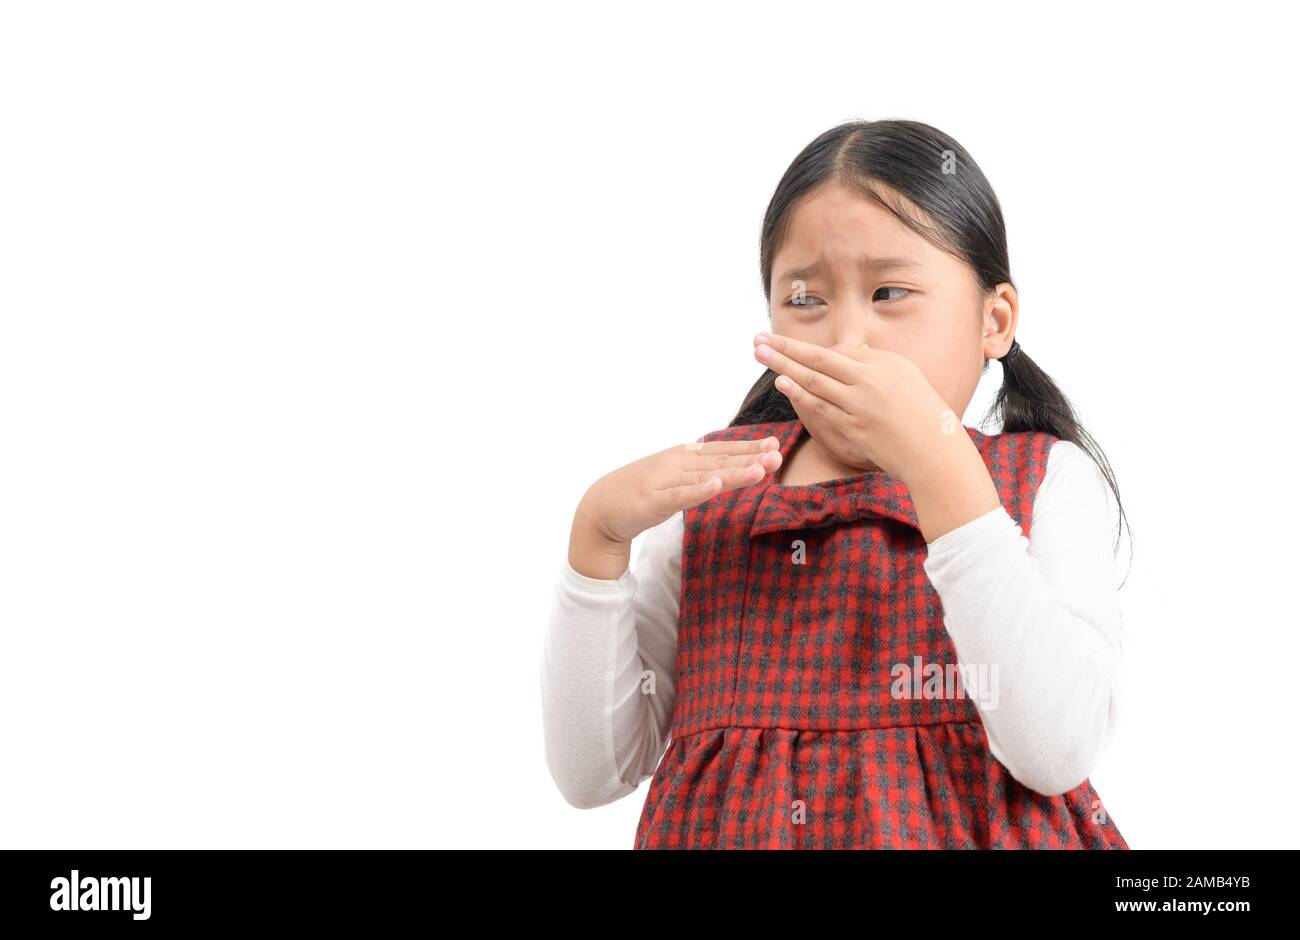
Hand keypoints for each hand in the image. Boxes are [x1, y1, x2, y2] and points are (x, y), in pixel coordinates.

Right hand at [578, 435, 782, 545]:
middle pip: (718, 460)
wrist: (601, 508)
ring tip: (760, 469)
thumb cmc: (641, 492)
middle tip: (778, 454)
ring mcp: (664, 481)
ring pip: (705, 476)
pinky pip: (679, 496)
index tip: (775, 444)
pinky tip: (716, 486)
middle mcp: (676, 464)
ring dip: (734, 472)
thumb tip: (729, 468)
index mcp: (683, 457)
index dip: (748, 448)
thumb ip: (699, 472)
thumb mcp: (674, 478)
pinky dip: (698, 490)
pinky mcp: (652, 501)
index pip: (721, 450)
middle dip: (750, 457)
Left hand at [753, 331, 960, 482]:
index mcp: (883, 365)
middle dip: (786, 348)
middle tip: (758, 339)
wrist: (935, 452)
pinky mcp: (854, 429)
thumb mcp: (904, 377)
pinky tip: (782, 383)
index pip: (838, 351)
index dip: (808, 348)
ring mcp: (859, 406)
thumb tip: (845, 350)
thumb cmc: (923, 413)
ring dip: (784, 367)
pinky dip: (800, 394)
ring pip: (814, 382)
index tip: (782, 343)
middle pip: (819, 359)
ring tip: (761, 354)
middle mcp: (869, 381)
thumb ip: (873, 363)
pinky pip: (821, 409)